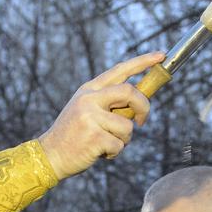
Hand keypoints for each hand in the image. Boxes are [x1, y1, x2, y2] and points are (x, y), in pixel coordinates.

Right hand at [37, 52, 163, 179]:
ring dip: (123, 139)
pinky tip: (99, 153)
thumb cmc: (73, 135)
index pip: (120, 70)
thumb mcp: (86, 111)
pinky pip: (119, 145)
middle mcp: (89, 99)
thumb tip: (140, 103)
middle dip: (143, 107)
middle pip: (130, 92)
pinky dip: (114, 153)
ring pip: (127, 126)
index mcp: (89, 90)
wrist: (50, 155)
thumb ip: (109, 103)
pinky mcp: (94, 137)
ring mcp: (90, 117)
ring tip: (106, 143)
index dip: (143, 61)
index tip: (161, 55)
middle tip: (142, 121)